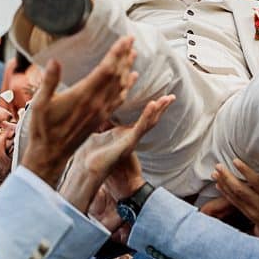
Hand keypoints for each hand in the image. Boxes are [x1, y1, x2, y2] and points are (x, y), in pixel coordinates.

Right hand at [18, 38, 136, 187]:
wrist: (51, 154)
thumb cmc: (42, 129)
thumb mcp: (39, 104)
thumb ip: (49, 82)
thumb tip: (54, 61)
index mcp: (84, 96)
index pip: (106, 70)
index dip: (117, 53)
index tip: (125, 39)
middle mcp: (97, 103)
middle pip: (117, 75)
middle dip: (125, 56)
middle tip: (132, 40)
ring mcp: (101, 111)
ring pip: (120, 87)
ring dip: (128, 69)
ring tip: (133, 55)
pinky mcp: (101, 118)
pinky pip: (119, 99)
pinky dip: (126, 86)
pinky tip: (130, 80)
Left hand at [59, 95, 173, 214]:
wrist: (88, 170)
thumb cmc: (90, 156)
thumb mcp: (94, 134)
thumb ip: (97, 125)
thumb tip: (88, 114)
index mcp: (122, 133)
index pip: (137, 116)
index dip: (146, 105)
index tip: (147, 88)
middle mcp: (129, 135)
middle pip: (149, 118)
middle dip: (160, 107)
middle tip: (170, 96)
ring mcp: (131, 139)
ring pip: (149, 122)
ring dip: (159, 110)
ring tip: (168, 99)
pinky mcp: (129, 142)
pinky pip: (141, 127)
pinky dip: (148, 116)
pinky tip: (154, 105)